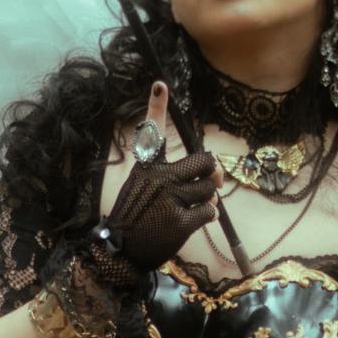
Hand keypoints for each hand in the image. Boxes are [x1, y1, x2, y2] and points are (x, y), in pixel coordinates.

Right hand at [107, 80, 223, 272]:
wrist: (121, 252)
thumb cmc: (137, 219)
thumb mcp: (141, 189)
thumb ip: (174, 178)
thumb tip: (216, 178)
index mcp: (146, 167)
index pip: (152, 132)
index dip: (157, 107)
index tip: (159, 85)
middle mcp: (158, 178)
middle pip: (205, 162)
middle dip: (212, 173)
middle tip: (210, 181)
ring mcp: (170, 199)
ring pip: (210, 189)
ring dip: (208, 199)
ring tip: (192, 207)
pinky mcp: (180, 221)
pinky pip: (210, 211)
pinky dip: (207, 216)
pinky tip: (194, 221)